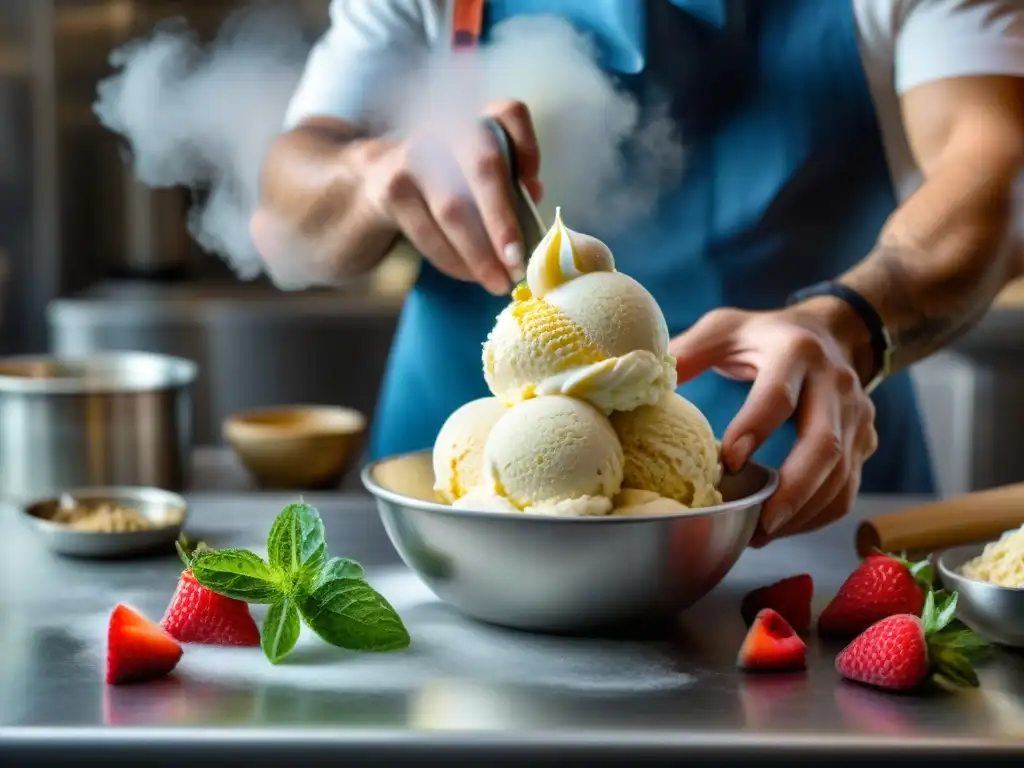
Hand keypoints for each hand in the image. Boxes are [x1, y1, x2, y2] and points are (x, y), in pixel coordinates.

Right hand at [361, 100, 542, 294]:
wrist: (374, 179)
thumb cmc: (446, 181)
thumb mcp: (476, 173)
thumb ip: (509, 183)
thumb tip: (533, 201)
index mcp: (478, 122)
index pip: (510, 114)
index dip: (528, 145)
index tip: (534, 182)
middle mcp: (446, 130)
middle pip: (485, 169)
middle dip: (504, 222)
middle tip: (518, 263)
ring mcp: (414, 157)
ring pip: (454, 211)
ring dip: (480, 255)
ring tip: (498, 282)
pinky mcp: (393, 190)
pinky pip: (429, 234)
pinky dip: (454, 261)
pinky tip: (470, 275)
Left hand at [668, 304, 878, 545]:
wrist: (834, 331)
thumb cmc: (766, 334)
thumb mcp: (725, 328)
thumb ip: (688, 351)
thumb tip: (646, 381)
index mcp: (795, 352)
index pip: (779, 396)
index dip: (755, 428)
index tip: (728, 462)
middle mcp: (836, 383)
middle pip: (824, 444)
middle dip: (793, 490)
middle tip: (759, 523)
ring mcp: (857, 415)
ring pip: (840, 474)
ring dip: (803, 511)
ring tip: (762, 534)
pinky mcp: (866, 440)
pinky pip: (848, 487)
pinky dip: (818, 514)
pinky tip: (784, 526)